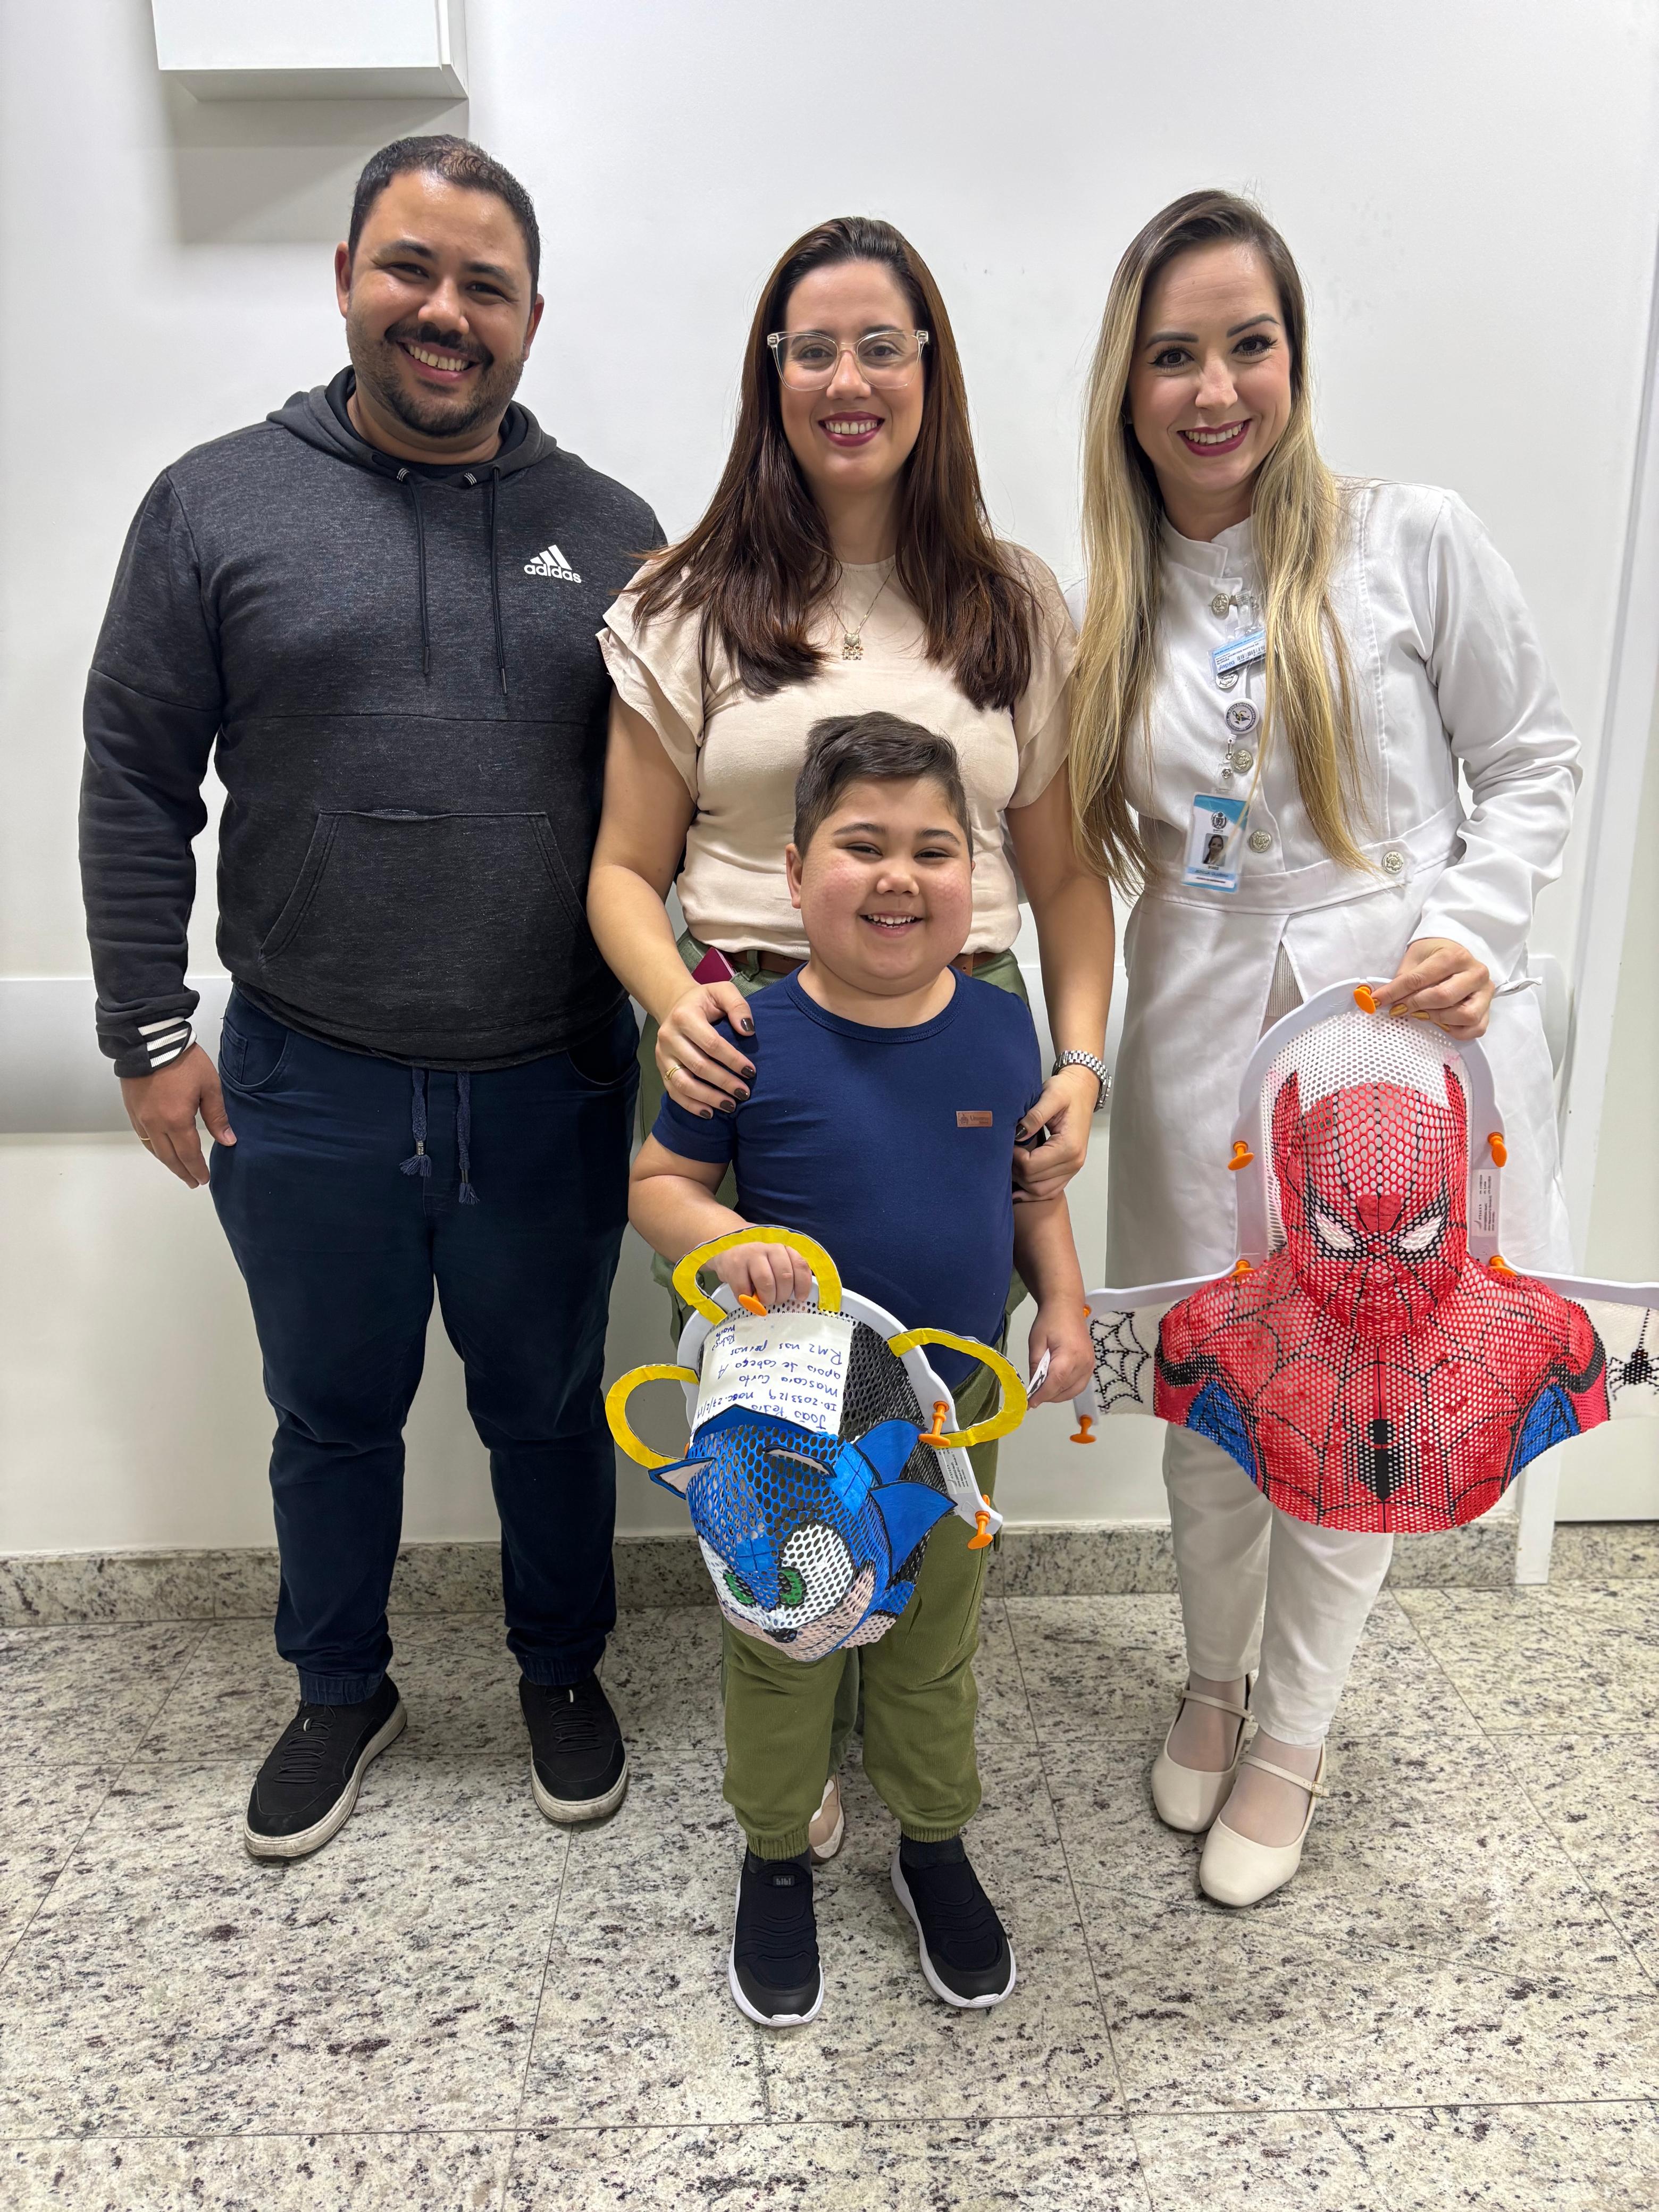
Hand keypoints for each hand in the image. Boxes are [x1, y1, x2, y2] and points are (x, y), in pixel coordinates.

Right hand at [120, 1043, 234, 1187]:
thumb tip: (228, 1141)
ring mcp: (141, 1118)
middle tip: (193, 1182)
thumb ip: (217, 1116)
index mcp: (176, 1120)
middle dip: (183, 1172)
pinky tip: (161, 1150)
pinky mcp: (132, 1110)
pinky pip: (143, 1137)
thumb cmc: (184, 1061)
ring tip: (179, 1170)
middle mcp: (155, 1124)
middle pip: (169, 1157)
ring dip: (168, 1163)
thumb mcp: (209, 1086)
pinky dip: (154, 1148)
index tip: (204, 1179)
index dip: (197, 1169)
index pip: (189, 1154)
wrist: (149, 1041)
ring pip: (154, 1149)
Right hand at [657, 980, 754, 1116]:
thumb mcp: (722, 992)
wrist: (676, 1006)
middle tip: (744, 1092)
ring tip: (730, 1106)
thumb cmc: (705, 1001)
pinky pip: (673, 1091)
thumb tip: (748, 1031)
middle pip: (698, 1066)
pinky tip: (709, 1112)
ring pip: (683, 1083)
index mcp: (685, 1016)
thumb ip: (738, 1005)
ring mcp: (662, 1055)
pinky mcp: (661, 1069)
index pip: (711, 1043)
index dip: (732, 1059)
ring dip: (708, 1098)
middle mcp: (669, 1036)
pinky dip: (691, 1105)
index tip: (750, 1071)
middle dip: (724, 1082)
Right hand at [714, 1242, 814, 1306]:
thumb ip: (788, 1274)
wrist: (727, 1252)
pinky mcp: (734, 1265)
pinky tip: (749, 1298)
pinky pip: (745, 1289)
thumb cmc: (756, 1263)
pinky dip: (749, 1300)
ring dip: (767, 1297)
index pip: (800, 1264)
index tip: (800, 1297)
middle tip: (777, 1300)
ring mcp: (750, 1255)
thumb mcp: (774, 1263)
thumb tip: (798, 1296)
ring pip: (766, 1282)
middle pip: (784, 1276)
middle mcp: (768, 1249)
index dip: (802, 1284)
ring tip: (764, 1300)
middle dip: (783, 1295)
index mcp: (782, 1249)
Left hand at [1013, 1065, 1096, 1201]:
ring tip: (1012, 1163)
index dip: (1014, 1157)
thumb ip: (1035, 1116)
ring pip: (1040, 1192)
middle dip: (1016, 1170)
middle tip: (1007, 1152)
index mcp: (1069, 1146)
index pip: (1031, 1166)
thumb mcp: (1051, 1096)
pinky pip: (1049, 1191)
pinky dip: (1032, 1190)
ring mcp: (1073, 1169)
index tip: (1009, 1142)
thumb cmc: (1067, 1091)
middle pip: (1033, 1182)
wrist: (1082, 1090)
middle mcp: (1074, 1162)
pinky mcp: (1069, 1170)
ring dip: (1022, 1182)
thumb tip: (1018, 1134)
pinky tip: (1018, 1182)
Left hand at [1025, 1299, 1094, 1407]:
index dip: (1042, 1395)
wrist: (1066, 1307)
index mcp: (1069, 1355)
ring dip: (1058, 1395)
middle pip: (1065, 1390)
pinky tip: (1056, 1386)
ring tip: (1043, 1392)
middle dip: (1048, 1396)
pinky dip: (1067, 1389)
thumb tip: (1034, 1386)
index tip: (1030, 1403)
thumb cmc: (1049, 1321)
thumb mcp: (1036, 1342)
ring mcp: (1090, 1364)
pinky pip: (1080, 1384)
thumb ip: (1036, 1365)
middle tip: (1034, 1396)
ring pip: (1074, 1391)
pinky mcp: (1091, 1364)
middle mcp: (1084, 1363)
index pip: (1055, 1383)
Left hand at [1371, 937, 1493, 1039]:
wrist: (1456, 955)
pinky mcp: (1488, 1009)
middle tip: (1399, 1009)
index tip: (1377, 1001)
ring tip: (1423, 1014)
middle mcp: (1475, 973)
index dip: (1394, 992)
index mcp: (1455, 956)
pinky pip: (1475, 1029)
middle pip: (1443, 997)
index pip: (1419, 979)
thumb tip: (1376, 1000)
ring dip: (1437, 1019)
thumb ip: (1401, 979)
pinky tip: (1441, 1023)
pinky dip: (1456, 1031)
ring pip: (1464, 1015)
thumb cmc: (1434, 957)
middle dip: (1415, 1006)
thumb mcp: (1415, 959)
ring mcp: (1485, 992)